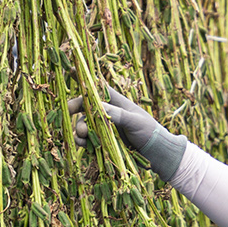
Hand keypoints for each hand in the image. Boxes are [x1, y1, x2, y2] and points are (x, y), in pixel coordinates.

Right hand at [67, 86, 186, 181]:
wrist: (157, 155)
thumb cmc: (150, 132)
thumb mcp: (135, 121)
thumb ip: (118, 114)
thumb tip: (98, 106)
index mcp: (116, 103)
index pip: (98, 88)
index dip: (84, 80)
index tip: (70, 71)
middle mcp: (108, 114)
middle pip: (85, 107)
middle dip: (76, 109)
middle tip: (70, 113)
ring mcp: (105, 129)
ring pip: (84, 125)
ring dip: (79, 129)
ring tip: (81, 136)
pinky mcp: (104, 143)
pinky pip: (88, 141)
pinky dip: (83, 142)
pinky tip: (83, 145)